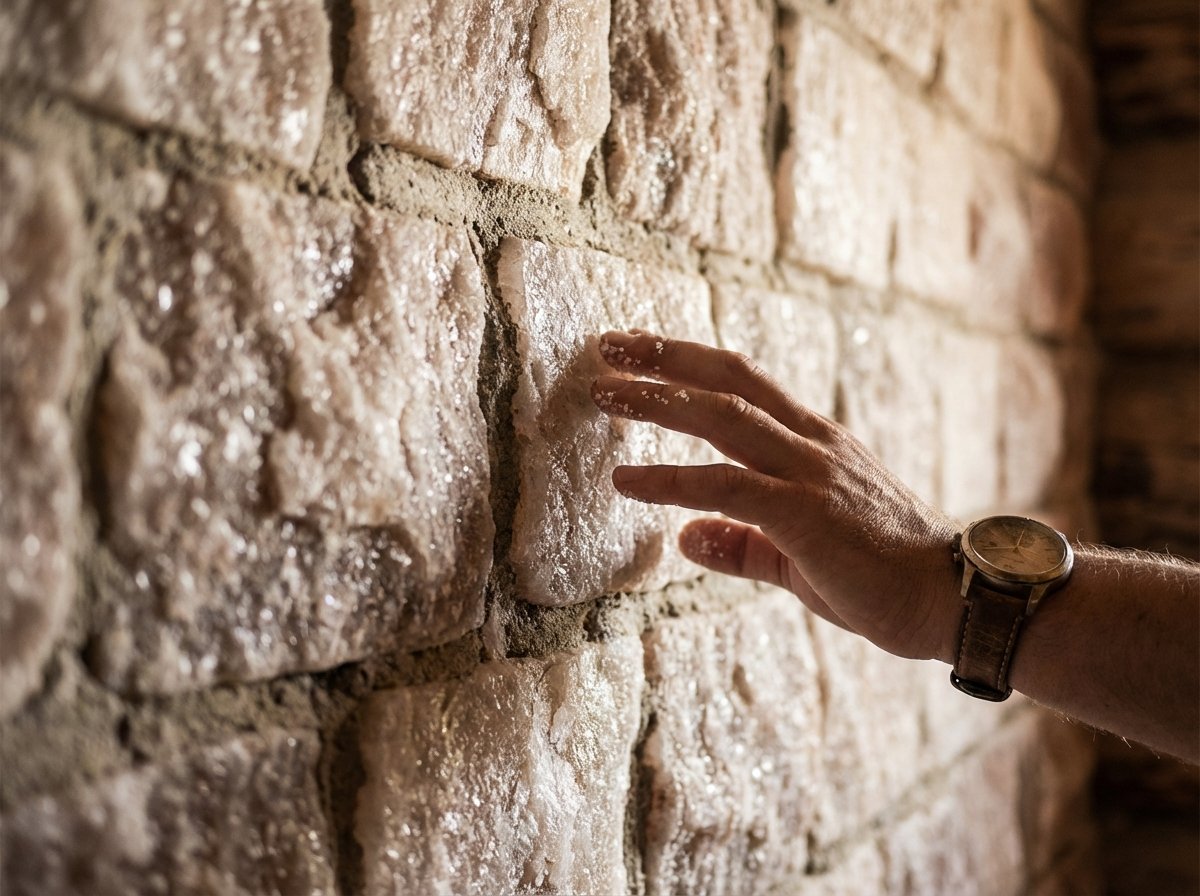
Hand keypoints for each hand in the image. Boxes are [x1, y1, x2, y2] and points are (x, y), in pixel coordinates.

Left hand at [591, 330, 962, 662]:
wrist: (953, 599)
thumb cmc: (882, 577)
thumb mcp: (798, 556)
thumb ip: (741, 544)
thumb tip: (685, 536)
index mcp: (814, 441)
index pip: (743, 382)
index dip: (688, 362)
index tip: (640, 351)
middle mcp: (811, 442)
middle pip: (727, 379)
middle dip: (664, 357)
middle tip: (606, 346)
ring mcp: (810, 472)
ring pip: (722, 417)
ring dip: (658, 400)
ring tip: (603, 393)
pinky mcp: (805, 512)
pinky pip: (726, 485)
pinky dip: (671, 480)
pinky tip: (625, 481)